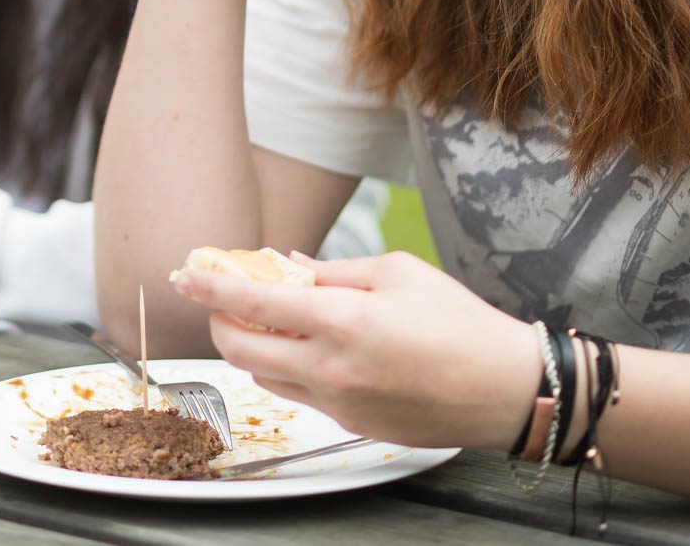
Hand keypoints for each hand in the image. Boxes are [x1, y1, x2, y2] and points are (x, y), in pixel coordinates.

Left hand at [170, 250, 536, 450]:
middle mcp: (331, 367)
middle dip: (219, 323)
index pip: (251, 302)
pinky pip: (300, 394)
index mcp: (342, 320)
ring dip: (254, 348)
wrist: (507, 388)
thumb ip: (332, 271)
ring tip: (272, 322)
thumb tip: (285, 265)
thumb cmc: (459, 322)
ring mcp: (339, 402)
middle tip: (225, 302)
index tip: (182, 275)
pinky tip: (311, 349)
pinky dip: (289, 369)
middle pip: (239, 350)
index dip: (208, 287)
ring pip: (264, 376)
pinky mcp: (351, 425)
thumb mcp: (396, 273)